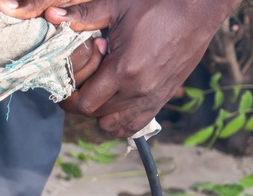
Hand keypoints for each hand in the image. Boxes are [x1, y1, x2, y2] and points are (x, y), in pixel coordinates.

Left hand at [0, 0, 238, 136]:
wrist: (200, 8)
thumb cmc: (158, 3)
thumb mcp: (116, 6)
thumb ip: (82, 15)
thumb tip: (51, 17)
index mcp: (124, 70)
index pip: (83, 103)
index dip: (68, 97)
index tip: (68, 83)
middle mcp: (138, 91)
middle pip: (94, 115)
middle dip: (82, 100)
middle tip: (84, 79)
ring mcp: (153, 98)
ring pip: (112, 125)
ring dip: (100, 113)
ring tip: (100, 90)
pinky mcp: (163, 98)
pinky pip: (134, 125)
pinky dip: (120, 121)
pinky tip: (117, 101)